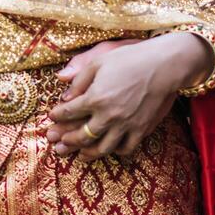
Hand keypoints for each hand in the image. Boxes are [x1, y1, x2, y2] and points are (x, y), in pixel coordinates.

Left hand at [45, 33, 210, 161]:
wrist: (163, 66)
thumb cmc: (129, 59)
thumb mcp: (99, 61)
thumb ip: (79, 79)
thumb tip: (64, 93)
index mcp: (95, 97)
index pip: (70, 111)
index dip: (58, 115)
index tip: (51, 117)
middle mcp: (108, 115)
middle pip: (82, 136)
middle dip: (67, 141)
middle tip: (59, 144)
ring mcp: (125, 125)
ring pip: (103, 148)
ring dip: (88, 153)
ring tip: (81, 155)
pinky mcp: (141, 130)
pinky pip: (126, 148)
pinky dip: (116, 152)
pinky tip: (111, 149)